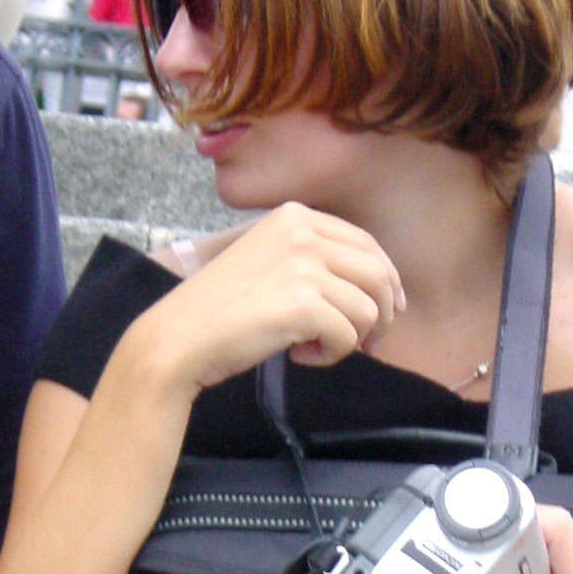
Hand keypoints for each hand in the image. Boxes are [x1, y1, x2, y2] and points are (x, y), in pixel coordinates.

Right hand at [135, 201, 405, 396]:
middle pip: (379, 275)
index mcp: (295, 216)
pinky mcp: (303, 304)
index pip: (367, 243)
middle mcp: (302, 232)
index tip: (391, 309)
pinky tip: (299, 357)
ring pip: (369, 310)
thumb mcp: (269, 261)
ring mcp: (303, 266)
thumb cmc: (222, 310)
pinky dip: (330, 357)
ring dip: (350, 340)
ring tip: (315, 348)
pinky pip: (348, 338)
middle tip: (365, 343)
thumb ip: (312, 260)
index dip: (387, 280)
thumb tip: (376, 286)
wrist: (181, 336)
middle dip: (381, 315)